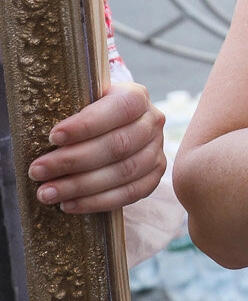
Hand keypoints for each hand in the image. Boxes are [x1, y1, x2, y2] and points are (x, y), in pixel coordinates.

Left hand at [30, 78, 165, 213]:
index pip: (120, 108)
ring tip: (48, 192)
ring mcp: (157, 150)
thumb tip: (50, 135)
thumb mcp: (85, 101)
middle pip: (118, 145)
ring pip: (124, 172)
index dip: (87, 124)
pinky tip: (70, 204)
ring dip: (81, 186)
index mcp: (136, 96)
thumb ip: (74, 109)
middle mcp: (152, 122)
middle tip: (38, 170)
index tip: (53, 137)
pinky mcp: (154, 175)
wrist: (116, 127)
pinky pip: (130, 194)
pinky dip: (98, 202)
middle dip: (73, 161)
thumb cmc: (91, 115)